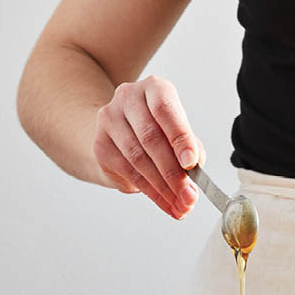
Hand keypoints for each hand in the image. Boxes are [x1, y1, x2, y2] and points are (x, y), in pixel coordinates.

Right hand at [92, 75, 204, 218]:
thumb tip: (194, 171)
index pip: (165, 109)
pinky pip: (128, 173)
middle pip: (151, 138)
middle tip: (189, 196)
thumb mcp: (180, 134)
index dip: (180, 138)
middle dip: (174, 173)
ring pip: (138, 159)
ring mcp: (109, 120)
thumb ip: (191, 148)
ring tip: (181, 205)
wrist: (120, 135)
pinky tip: (166, 203)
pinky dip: (151, 192)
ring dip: (163, 188)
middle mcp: (128, 98)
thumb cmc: (160, 132)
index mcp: (155, 89)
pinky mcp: (100, 145)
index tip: (192, 163)